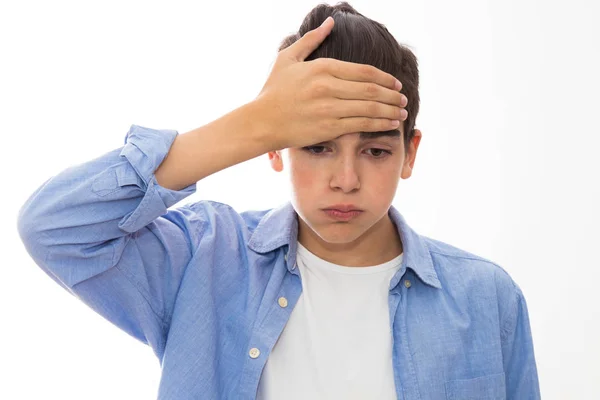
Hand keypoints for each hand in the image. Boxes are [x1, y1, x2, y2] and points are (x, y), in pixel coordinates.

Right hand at [253, 16, 407, 149]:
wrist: (261, 122)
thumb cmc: (273, 91)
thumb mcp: (288, 58)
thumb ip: (311, 40)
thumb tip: (331, 23)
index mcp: (322, 68)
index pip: (364, 71)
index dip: (385, 78)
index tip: (396, 83)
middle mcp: (328, 87)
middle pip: (371, 89)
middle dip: (392, 95)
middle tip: (404, 98)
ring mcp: (329, 108)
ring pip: (370, 108)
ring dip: (390, 110)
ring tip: (402, 112)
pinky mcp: (328, 128)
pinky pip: (361, 124)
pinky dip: (379, 123)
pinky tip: (390, 123)